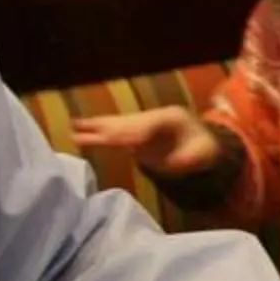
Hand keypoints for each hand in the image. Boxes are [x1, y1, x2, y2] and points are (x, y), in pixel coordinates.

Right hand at [70, 105, 221, 177]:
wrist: (204, 142)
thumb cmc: (205, 149)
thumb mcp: (205, 154)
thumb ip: (189, 159)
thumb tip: (173, 164)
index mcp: (171, 118)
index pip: (147, 126)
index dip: (131, 134)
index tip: (114, 140)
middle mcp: (153, 117)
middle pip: (126, 122)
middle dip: (106, 127)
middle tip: (81, 129)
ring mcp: (143, 122)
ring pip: (117, 123)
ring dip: (96, 126)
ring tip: (74, 125)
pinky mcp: (136, 131)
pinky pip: (114, 129)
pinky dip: (98, 128)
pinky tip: (79, 128)